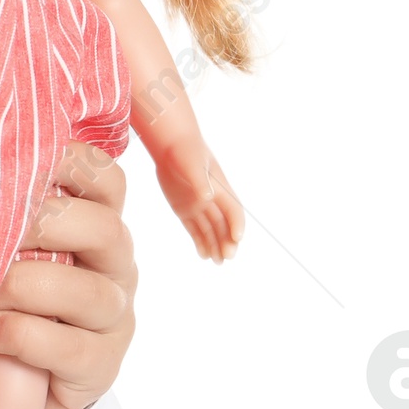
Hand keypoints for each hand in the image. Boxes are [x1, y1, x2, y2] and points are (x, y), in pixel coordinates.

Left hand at [0, 142, 136, 408]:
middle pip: (105, 229)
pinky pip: (72, 349)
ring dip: (24, 286)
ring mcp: (114, 316)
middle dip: (42, 225)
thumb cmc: (3, 293)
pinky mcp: (102, 364)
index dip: (70, 163)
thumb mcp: (4, 246)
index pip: (106, 180)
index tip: (19, 159)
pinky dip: (22, 336)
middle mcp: (116, 265)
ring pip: (89, 293)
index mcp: (97, 222)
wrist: (14, 378)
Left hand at [155, 136, 242, 261]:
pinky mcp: (184, 209)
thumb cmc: (185, 151)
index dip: (237, 224)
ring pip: (211, 230)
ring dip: (216, 246)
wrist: (171, 145)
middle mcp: (213, 200)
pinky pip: (195, 229)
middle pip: (224, 224)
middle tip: (228, 257)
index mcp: (220, 189)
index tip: (237, 239)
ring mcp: (199, 205)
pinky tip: (204, 255)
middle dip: (227, 241)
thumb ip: (200, 181)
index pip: (233, 210)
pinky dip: (200, 242)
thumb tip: (208, 196)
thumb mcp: (192, 163)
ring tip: (218, 262)